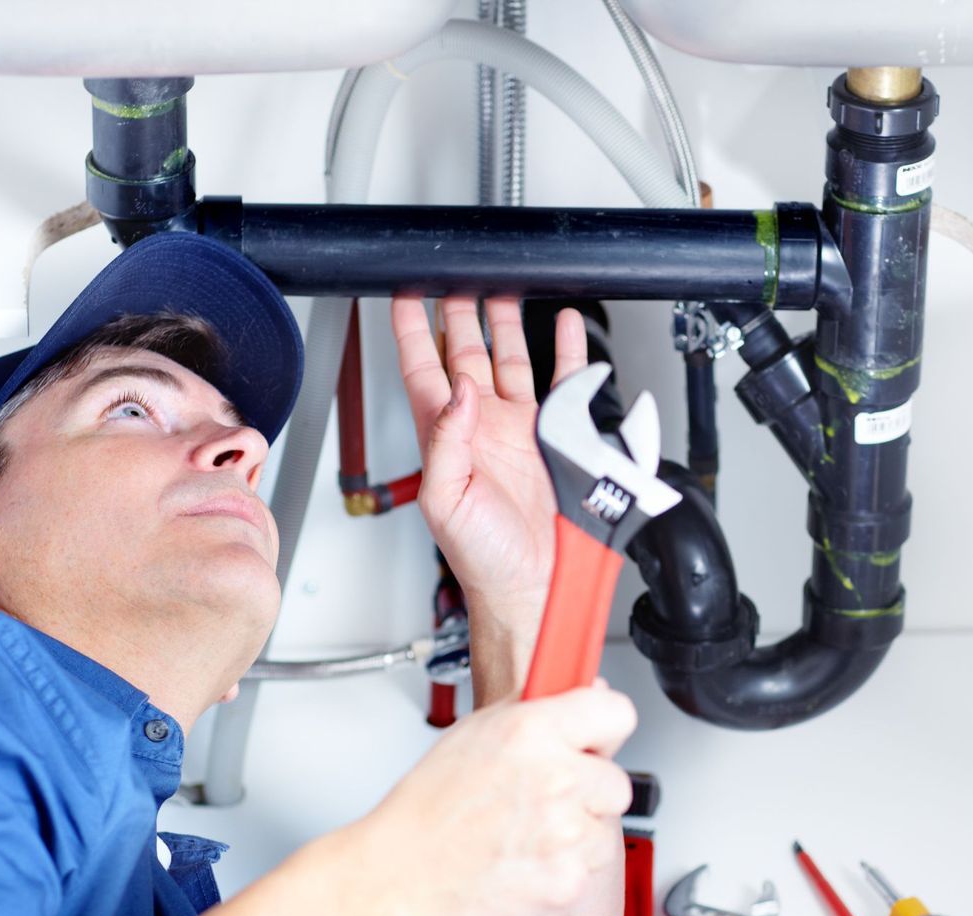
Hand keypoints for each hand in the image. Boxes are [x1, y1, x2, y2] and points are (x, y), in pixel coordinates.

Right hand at [355, 681, 636, 915]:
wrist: (400, 877)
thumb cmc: (428, 810)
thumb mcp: (475, 732)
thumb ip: (536, 707)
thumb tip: (587, 690)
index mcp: (532, 732)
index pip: (617, 713)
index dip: (604, 731)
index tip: (593, 744)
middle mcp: (555, 780)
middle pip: (616, 783)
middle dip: (587, 794)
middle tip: (544, 804)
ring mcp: (565, 836)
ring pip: (603, 834)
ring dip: (576, 840)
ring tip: (525, 840)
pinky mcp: (567, 884)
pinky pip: (587, 876)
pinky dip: (560, 878)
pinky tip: (523, 867)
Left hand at [390, 295, 589, 620]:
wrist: (534, 584)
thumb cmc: (482, 558)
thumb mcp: (446, 500)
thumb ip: (445, 441)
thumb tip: (458, 389)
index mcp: (446, 436)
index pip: (420, 367)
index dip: (411, 329)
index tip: (406, 292)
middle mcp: (479, 426)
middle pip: (462, 351)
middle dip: (458, 310)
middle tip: (458, 274)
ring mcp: (518, 428)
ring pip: (508, 357)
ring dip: (504, 321)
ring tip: (504, 284)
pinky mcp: (556, 436)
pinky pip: (562, 381)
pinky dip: (566, 350)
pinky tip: (565, 324)